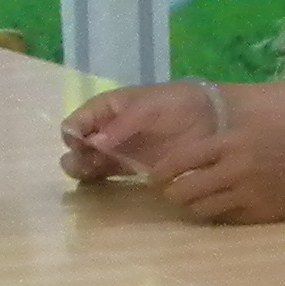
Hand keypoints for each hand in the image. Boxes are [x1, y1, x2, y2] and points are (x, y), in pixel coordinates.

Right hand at [62, 82, 214, 185]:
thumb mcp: (149, 106)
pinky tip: (97, 181)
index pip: (79, 120)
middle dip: (75, 154)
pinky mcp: (133, 167)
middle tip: (80, 163)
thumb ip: (123, 124)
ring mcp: (120, 149)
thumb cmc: (177, 104)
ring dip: (83, 168)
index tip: (77, 144)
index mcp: (109, 107)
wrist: (210, 119)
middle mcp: (109, 129)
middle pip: (80, 144)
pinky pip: (108, 173)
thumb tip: (95, 142)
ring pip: (90, 160)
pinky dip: (98, 178)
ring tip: (86, 173)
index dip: (73, 132)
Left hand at [151, 131, 284, 226]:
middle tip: (170, 192)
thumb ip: (216, 136)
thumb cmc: (282, 130)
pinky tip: (221, 205)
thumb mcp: (247, 122)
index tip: (155, 176)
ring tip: (194, 200)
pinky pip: (226, 218)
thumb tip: (180, 147)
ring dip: (193, 206)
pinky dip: (218, 213)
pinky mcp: (260, 213)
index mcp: (228, 141)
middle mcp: (234, 169)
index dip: (161, 172)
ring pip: (201, 209)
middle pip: (183, 191)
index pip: (178, 162)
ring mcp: (247, 194)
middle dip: (171, 193)